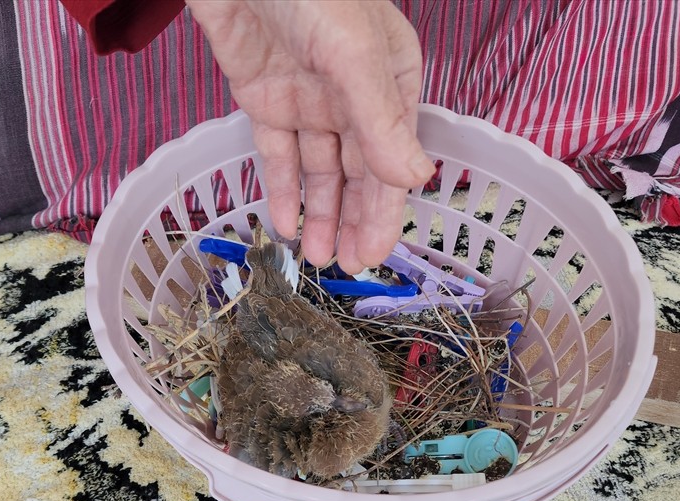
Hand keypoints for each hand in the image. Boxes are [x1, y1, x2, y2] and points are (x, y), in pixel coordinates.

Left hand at [186, 0, 432, 272]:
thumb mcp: (352, 53)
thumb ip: (379, 119)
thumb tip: (414, 179)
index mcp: (392, 77)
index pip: (393, 157)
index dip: (385, 209)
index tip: (375, 254)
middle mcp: (354, 92)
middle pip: (357, 169)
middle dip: (352, 219)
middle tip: (343, 267)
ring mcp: (308, 95)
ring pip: (319, 167)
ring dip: (317, 212)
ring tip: (313, 258)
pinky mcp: (265, 95)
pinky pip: (278, 151)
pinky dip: (281, 186)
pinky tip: (282, 223)